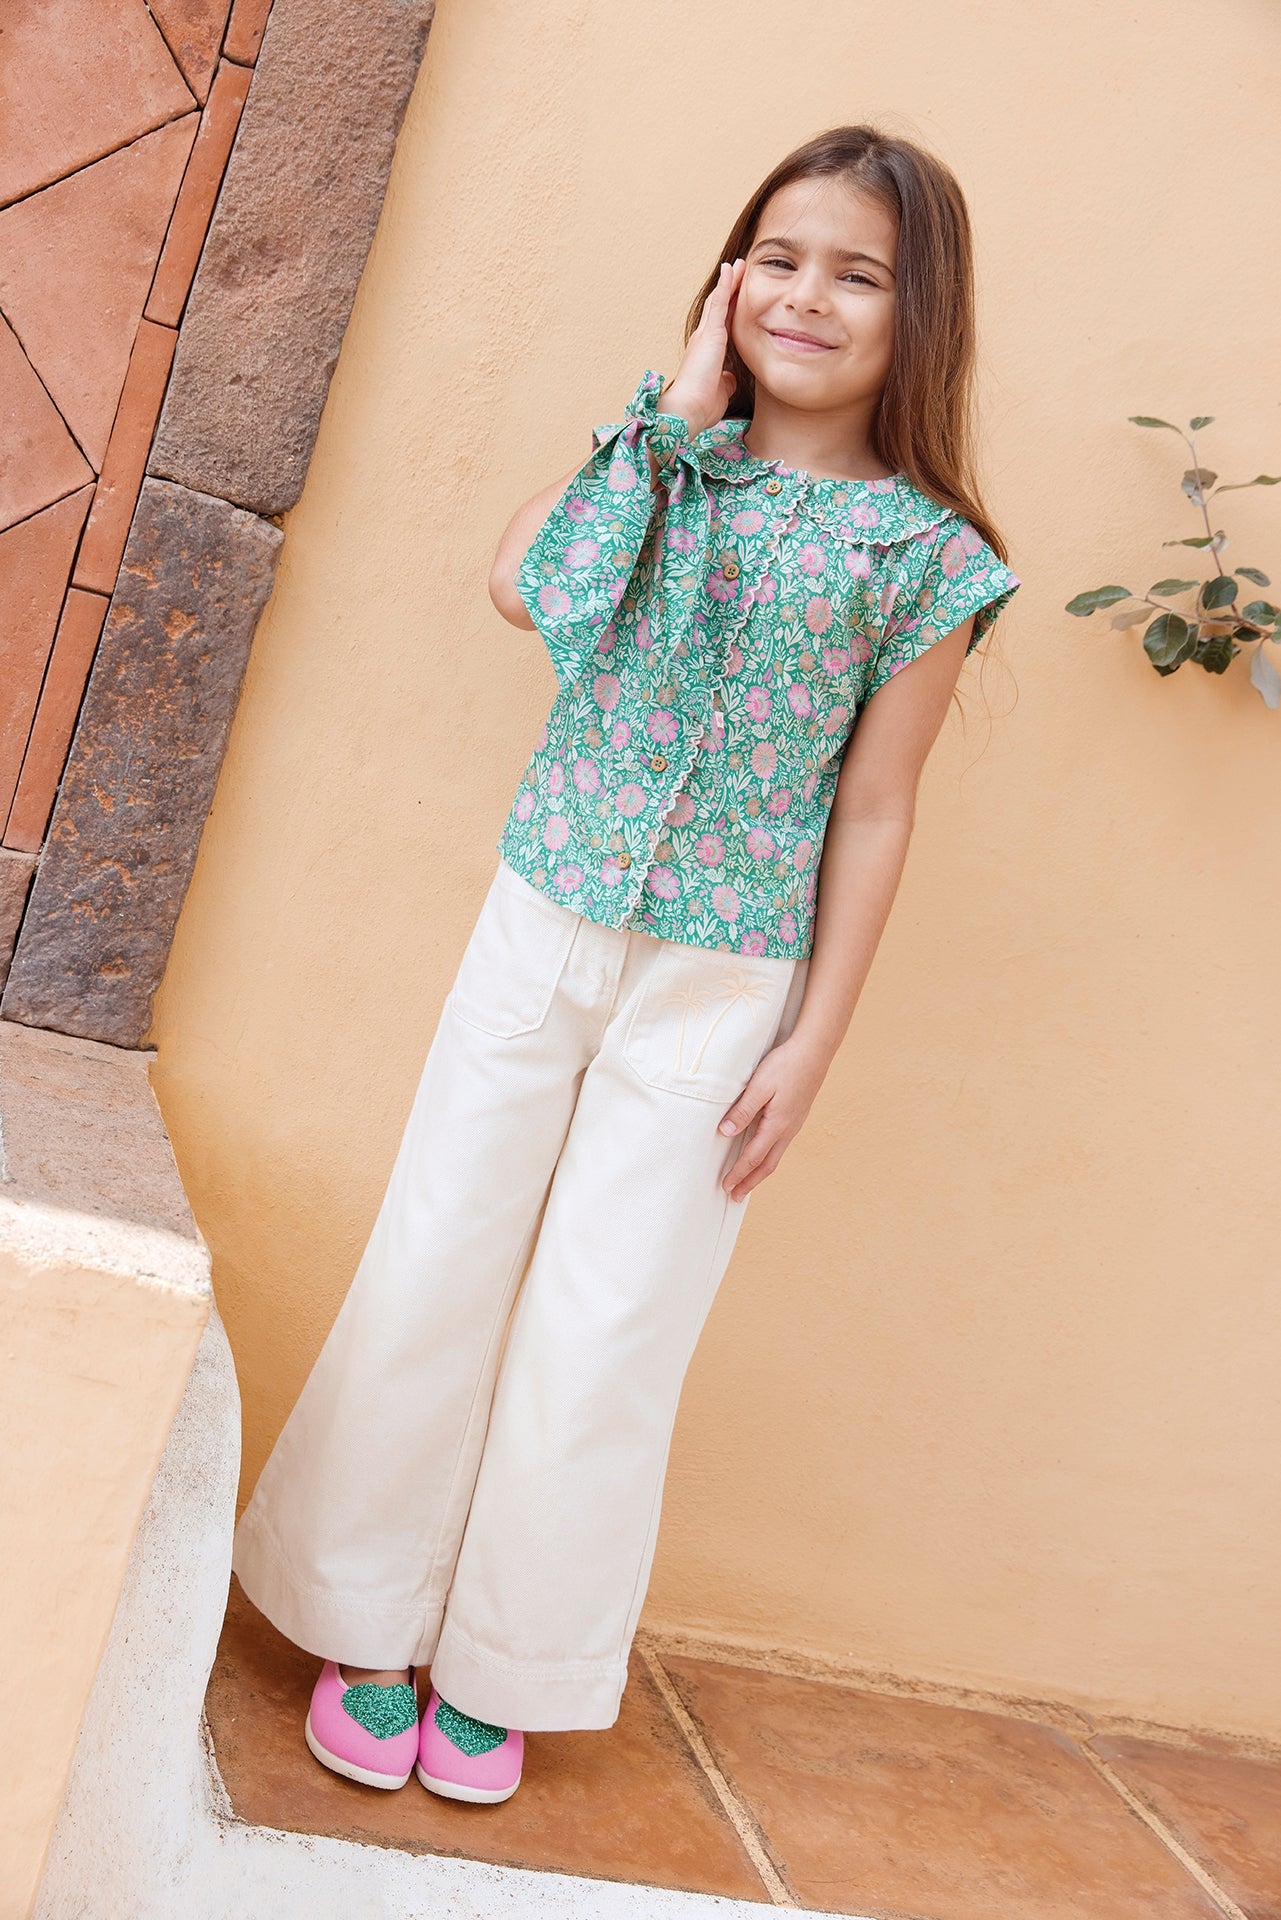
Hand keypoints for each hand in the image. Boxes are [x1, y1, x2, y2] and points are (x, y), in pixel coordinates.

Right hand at [658, 259, 745, 439]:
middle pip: (719, 308)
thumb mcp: (719, 393)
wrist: (687, 411)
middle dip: (729, 290)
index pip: (722, 326)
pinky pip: (719, 303)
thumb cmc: (700, 408)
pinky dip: (726, 285)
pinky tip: (732, 270)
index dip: (730, 310)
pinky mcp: (710, 334)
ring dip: (729, 282)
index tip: (738, 297)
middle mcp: (703, 340)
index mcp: (707, 354)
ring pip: (719, 301)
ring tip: (739, 265)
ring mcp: (705, 335)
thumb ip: (725, 382)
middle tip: (738, 271)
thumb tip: (730, 379)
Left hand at [717, 1034, 827, 1200]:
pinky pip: (780, 1145)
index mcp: (777, 1125)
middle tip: (735, 1196)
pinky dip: (768, 1157)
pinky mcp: (796, 1117)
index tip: (726, 1187)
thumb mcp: (759, 1087)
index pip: (753, 1157)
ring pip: (775, 1156)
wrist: (814, 1052)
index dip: (739, 1174)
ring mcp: (794, 1124)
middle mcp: (787, 1130)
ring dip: (760, 1172)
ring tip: (748, 1182)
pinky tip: (763, 1154)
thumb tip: (725, 1133)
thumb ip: (743, 1111)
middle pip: (767, 1165)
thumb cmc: (785, 1066)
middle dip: (750, 1182)